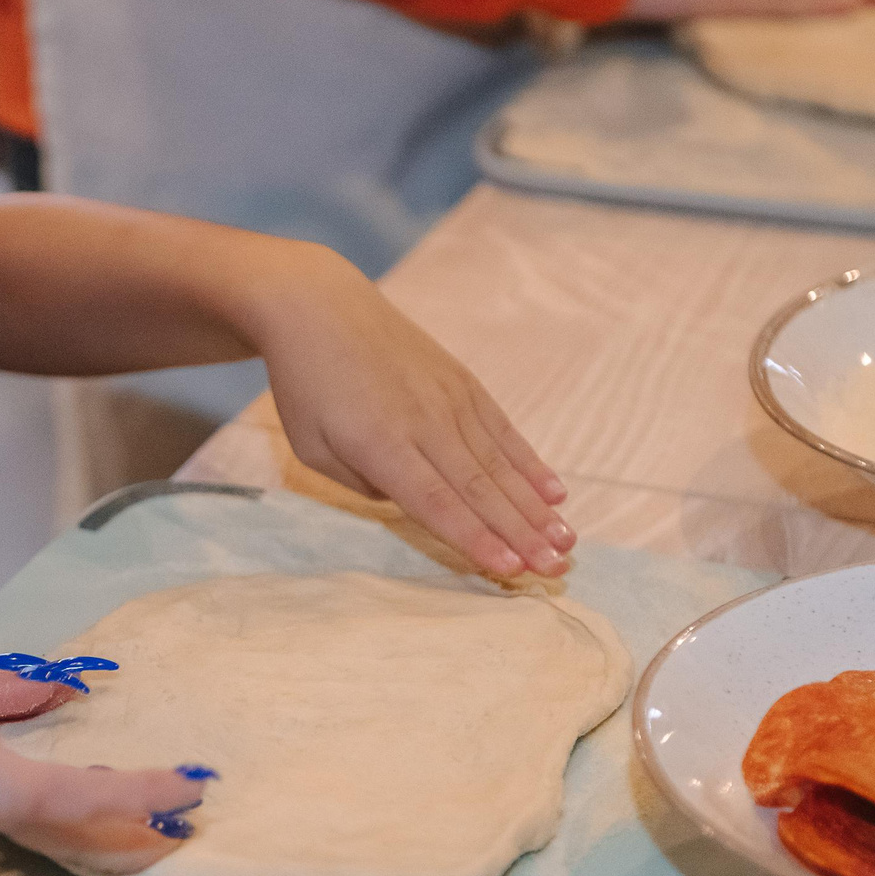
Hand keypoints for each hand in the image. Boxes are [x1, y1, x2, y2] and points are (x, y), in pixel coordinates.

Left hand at [247, 244, 573, 577]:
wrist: (320, 306)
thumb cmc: (307, 386)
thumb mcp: (314, 447)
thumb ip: (364, 485)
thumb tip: (419, 501)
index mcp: (380, 443)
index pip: (435, 502)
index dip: (474, 537)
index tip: (509, 568)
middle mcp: (424, 421)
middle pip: (479, 488)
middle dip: (521, 533)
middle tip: (556, 569)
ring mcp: (449, 398)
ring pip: (500, 463)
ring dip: (536, 508)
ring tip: (567, 541)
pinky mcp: (462, 381)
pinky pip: (502, 430)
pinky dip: (531, 464)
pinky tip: (555, 493)